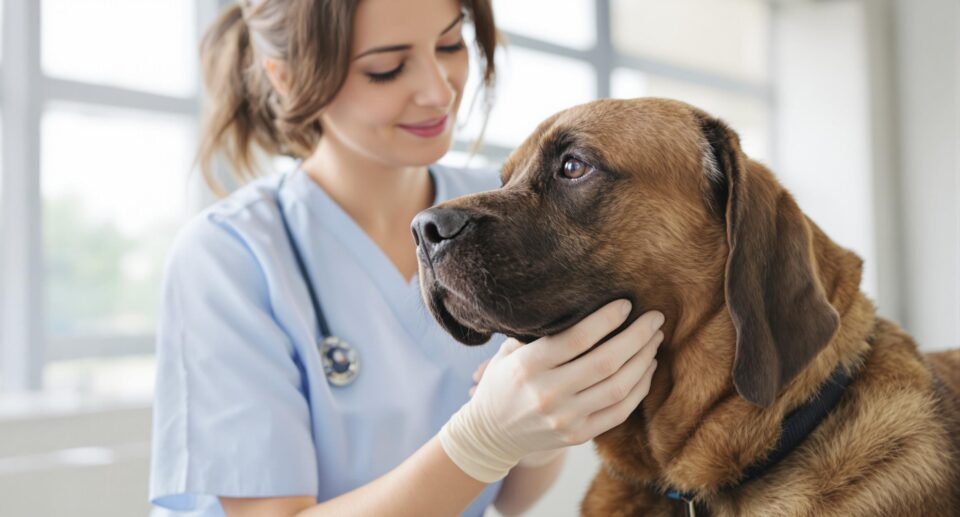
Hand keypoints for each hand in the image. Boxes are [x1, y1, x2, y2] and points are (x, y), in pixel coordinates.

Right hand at [439, 300, 663, 481]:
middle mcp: (548, 393)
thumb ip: (539, 332)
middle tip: (655, 318)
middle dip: (637, 336)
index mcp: (528, 366)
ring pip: (619, 387)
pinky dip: (640, 387)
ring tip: (654, 339)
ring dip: (644, 360)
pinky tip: (647, 368)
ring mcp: (565, 418)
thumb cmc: (503, 382)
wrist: (491, 434)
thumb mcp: (509, 352)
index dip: (607, 319)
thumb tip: (580, 300)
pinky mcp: (578, 435)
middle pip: (606, 362)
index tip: (627, 304)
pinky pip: (620, 411)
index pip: (577, 339)